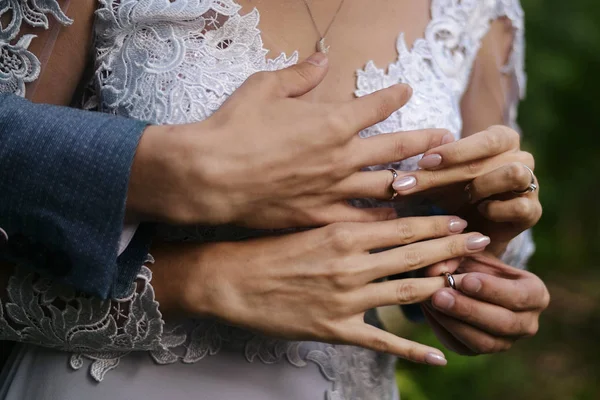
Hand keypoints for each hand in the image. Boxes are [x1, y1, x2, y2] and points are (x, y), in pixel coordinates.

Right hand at [128, 52, 449, 227]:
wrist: (209, 175)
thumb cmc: (234, 128)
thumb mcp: (263, 88)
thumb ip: (299, 74)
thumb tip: (321, 59)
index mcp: (332, 121)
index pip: (376, 104)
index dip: (395, 95)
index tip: (408, 90)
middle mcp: (342, 156)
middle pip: (396, 149)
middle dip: (424, 142)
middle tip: (446, 141)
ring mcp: (333, 189)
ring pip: (387, 187)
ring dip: (414, 183)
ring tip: (434, 183)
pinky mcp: (318, 216)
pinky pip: (360, 221)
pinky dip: (381, 221)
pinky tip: (397, 224)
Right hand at [150, 216, 490, 364]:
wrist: (228, 278)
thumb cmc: (262, 244)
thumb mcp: (306, 222)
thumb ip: (346, 221)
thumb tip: (381, 218)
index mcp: (343, 233)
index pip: (403, 226)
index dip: (437, 223)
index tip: (462, 219)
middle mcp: (351, 264)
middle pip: (414, 254)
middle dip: (452, 247)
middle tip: (482, 242)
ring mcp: (346, 299)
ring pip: (407, 291)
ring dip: (441, 285)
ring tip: (469, 281)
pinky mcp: (335, 328)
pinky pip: (382, 341)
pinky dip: (412, 349)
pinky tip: (438, 354)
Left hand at [391, 125, 541, 253]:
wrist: (476, 231)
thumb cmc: (452, 196)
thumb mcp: (434, 184)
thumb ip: (422, 181)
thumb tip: (398, 184)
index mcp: (499, 140)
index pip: (483, 138)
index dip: (454, 150)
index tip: (423, 162)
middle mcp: (520, 156)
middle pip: (488, 158)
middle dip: (447, 174)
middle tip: (413, 188)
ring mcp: (530, 183)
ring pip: (513, 173)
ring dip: (480, 186)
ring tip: (457, 200)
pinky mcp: (532, 212)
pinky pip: (521, 206)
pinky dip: (496, 210)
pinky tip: (477, 214)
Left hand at [421, 253, 549, 354]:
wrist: (470, 278)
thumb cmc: (475, 261)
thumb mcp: (470, 252)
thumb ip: (457, 254)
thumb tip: (436, 268)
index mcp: (535, 294)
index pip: (518, 296)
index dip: (491, 289)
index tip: (465, 280)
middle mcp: (527, 323)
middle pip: (502, 323)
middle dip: (469, 309)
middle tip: (440, 295)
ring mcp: (504, 342)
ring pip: (482, 341)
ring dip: (454, 322)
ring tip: (431, 301)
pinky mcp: (478, 350)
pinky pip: (462, 346)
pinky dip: (444, 329)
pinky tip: (429, 309)